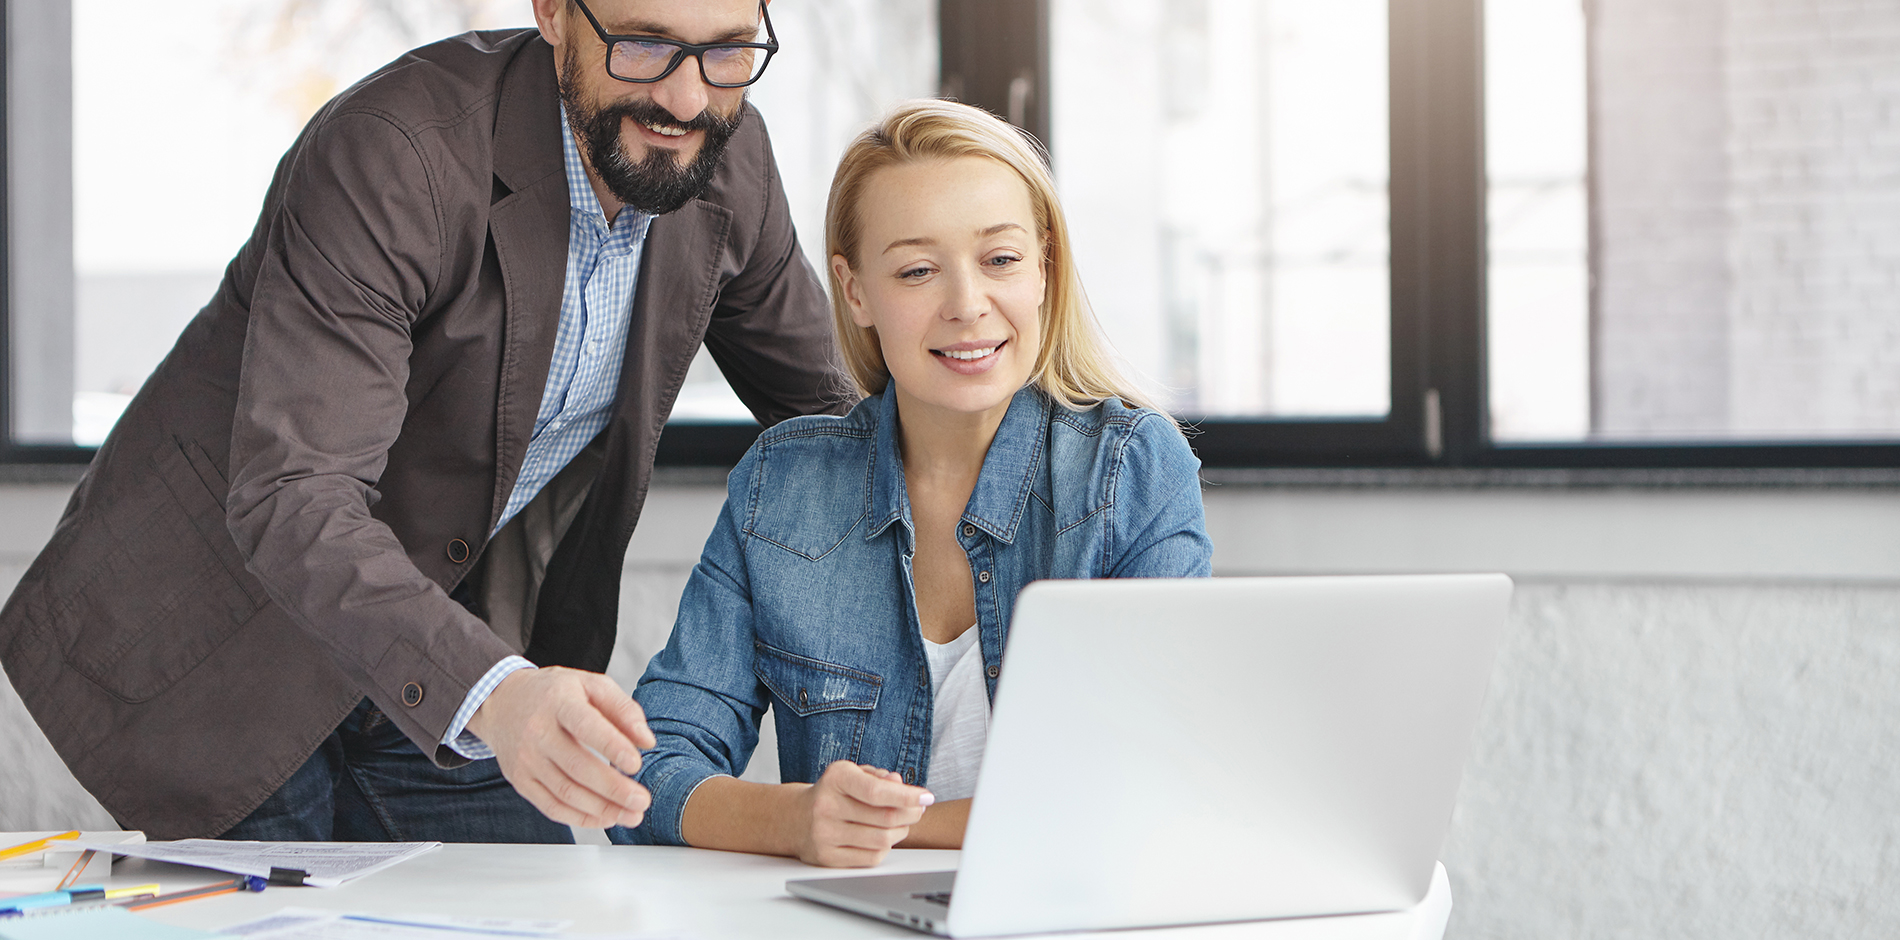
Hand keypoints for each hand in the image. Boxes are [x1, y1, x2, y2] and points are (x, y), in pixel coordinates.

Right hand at [466, 666, 657, 827]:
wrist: (504, 701)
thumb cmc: (554, 693)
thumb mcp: (591, 685)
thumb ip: (623, 709)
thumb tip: (647, 741)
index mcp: (559, 702)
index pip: (586, 726)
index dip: (612, 747)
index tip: (636, 764)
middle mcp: (538, 731)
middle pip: (577, 767)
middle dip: (613, 789)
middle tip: (642, 800)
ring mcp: (526, 759)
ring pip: (566, 792)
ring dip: (603, 809)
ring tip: (631, 814)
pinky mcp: (520, 780)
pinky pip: (551, 807)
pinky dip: (581, 818)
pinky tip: (605, 817)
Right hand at [793, 761, 934, 866]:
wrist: (796, 818)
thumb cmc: (834, 793)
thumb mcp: (854, 774)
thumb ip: (878, 777)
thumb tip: (900, 784)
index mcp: (836, 778)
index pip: (876, 791)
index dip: (906, 796)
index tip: (926, 797)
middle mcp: (826, 806)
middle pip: (885, 817)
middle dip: (911, 813)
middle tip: (918, 809)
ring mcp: (825, 834)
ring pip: (882, 839)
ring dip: (900, 831)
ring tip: (900, 823)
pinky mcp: (827, 857)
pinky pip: (871, 857)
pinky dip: (885, 847)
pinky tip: (882, 837)